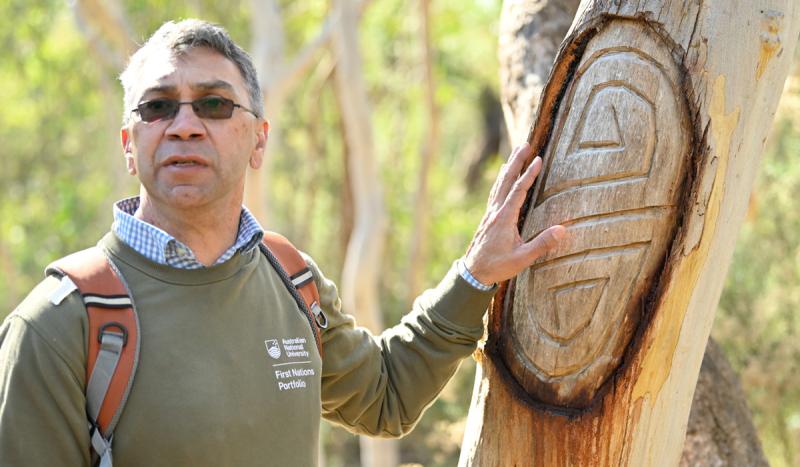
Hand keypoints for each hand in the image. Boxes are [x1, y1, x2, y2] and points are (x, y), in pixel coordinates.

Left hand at [464, 142, 566, 285]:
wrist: (472, 273)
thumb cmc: (497, 266)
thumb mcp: (522, 258)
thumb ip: (542, 244)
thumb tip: (563, 229)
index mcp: (504, 218)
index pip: (519, 190)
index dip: (529, 174)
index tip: (539, 158)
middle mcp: (495, 211)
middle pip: (506, 181)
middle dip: (516, 161)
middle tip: (525, 144)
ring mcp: (490, 213)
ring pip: (500, 184)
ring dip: (509, 167)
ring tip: (516, 153)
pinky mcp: (489, 217)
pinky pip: (496, 192)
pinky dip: (502, 180)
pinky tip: (503, 176)